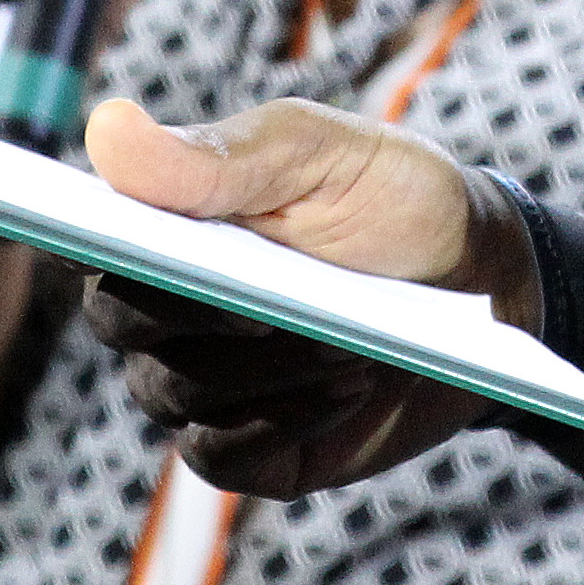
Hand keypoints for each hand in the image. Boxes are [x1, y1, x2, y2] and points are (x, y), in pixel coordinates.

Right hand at [82, 99, 527, 498]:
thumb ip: (224, 152)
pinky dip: (280, 423)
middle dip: (198, 312)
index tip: (143, 241)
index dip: (100, 240)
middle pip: (124, 322)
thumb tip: (106, 129)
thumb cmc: (396, 199)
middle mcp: (172, 307)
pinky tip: (349, 386)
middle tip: (275, 302)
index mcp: (174, 223)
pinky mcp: (251, 447)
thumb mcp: (327, 152)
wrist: (486, 281)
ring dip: (263, 367)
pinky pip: (222, 455)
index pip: (98, 238)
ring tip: (351, 341)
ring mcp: (206, 381)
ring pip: (175, 391)